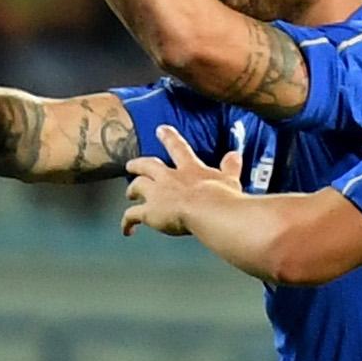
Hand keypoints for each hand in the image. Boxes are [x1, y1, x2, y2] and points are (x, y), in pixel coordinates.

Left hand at [121, 124, 244, 238]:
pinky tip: (127, 230)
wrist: (210, 211)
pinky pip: (132, 216)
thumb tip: (234, 155)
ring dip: (132, 190)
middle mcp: (169, 178)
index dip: (169, 138)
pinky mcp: (149, 212)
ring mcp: (156, 194)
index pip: (178, 148)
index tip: (161, 130)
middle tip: (131, 165)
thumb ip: (230, 167)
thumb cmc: (222, 198)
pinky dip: (127, 223)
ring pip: (137, 186)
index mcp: (190, 169)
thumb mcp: (230, 179)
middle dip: (138, 164)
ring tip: (129, 193)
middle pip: (148, 165)